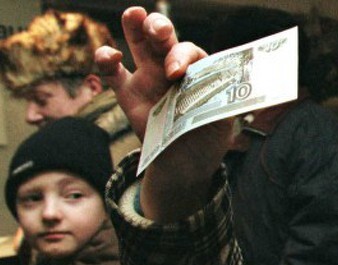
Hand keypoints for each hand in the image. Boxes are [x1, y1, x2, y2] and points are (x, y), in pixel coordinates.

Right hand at [96, 7, 232, 221]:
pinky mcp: (128, 95)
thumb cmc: (207, 140)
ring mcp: (149, 79)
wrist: (186, 167)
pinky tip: (109, 55)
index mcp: (197, 71)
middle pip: (164, 39)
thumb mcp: (222, 121)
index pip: (191, 52)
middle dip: (159, 27)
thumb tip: (218, 89)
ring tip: (133, 13)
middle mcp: (173, 69)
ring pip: (139, 44)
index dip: (182, 56)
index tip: (176, 73)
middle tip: (159, 30)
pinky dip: (106, 60)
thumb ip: (218, 102)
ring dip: (135, 25)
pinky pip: (114, 73)